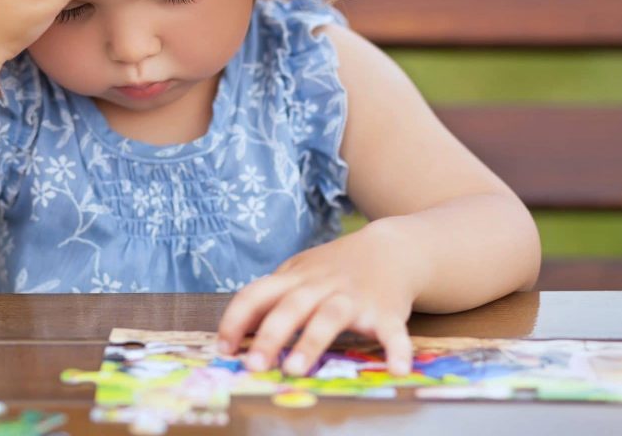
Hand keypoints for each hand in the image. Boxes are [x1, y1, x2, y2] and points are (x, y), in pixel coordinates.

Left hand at [216, 223, 424, 376]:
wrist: (390, 249)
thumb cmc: (335, 268)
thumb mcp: (298, 273)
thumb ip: (270, 298)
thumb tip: (235, 331)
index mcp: (295, 278)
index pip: (256, 294)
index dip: (236, 320)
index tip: (223, 348)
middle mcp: (321, 286)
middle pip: (291, 307)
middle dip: (270, 336)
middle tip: (253, 366)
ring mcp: (354, 298)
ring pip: (329, 317)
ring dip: (311, 343)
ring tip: (295, 370)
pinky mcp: (386, 312)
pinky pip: (392, 331)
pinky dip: (397, 349)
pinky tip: (397, 369)